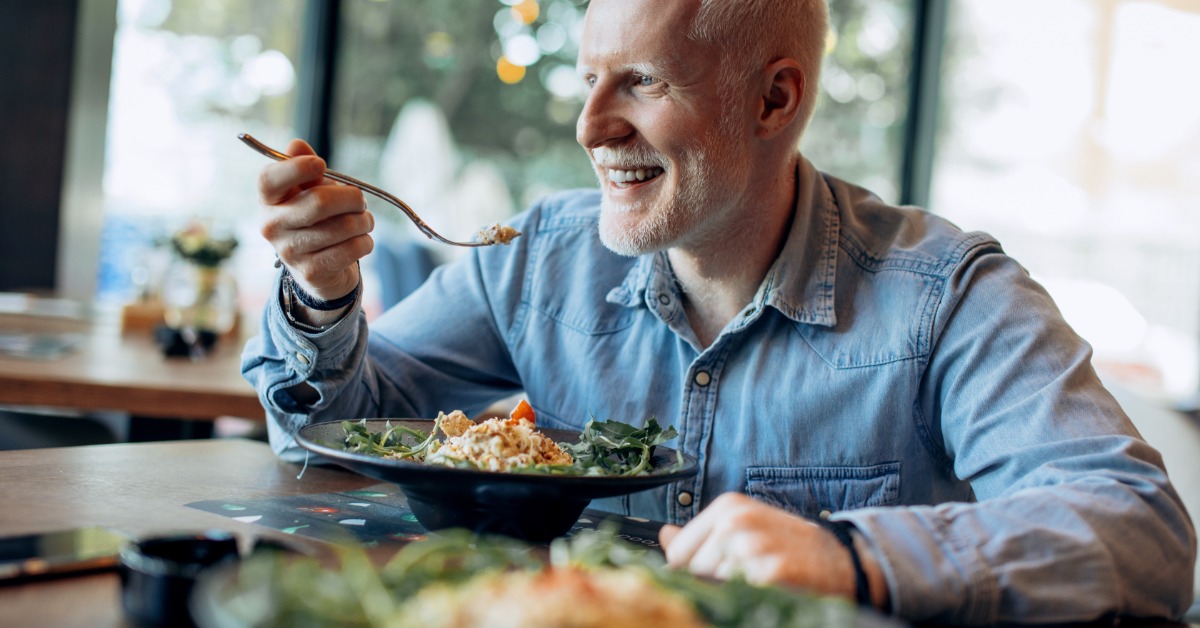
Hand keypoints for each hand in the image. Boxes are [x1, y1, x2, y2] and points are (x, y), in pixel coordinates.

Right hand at [257, 139, 373, 312]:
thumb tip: (296, 145)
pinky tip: (360, 241)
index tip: (321, 163)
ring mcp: (290, 252)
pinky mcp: (312, 272)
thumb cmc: (314, 221)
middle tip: (360, 201)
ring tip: (363, 222)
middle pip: (319, 202)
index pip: (269, 180)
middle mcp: (272, 226)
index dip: (296, 168)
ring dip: (364, 221)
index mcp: (268, 201)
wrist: (318, 270)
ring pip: (343, 227)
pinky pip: (352, 248)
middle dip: (351, 198)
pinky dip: (365, 241)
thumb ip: (304, 168)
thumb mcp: (308, 192)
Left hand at [659, 493, 887, 606]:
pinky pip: (737, 598)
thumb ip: (703, 535)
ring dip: (732, 593)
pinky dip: (749, 601)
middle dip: (713, 584)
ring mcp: (751, 547)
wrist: (843, 563)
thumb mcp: (746, 529)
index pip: (679, 553)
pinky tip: (767, 591)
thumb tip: (664, 534)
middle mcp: (735, 522)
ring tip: (758, 584)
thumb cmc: (790, 548)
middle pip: (692, 573)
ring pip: (712, 588)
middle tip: (747, 579)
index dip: (692, 573)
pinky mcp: (767, 573)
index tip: (716, 576)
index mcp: (728, 507)